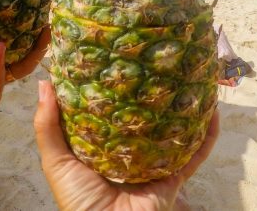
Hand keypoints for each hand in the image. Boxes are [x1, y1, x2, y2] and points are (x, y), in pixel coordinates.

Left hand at [34, 81, 219, 210]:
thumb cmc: (78, 200)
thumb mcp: (57, 161)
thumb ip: (48, 125)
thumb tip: (44, 83)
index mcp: (102, 145)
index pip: (111, 110)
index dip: (114, 87)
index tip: (119, 59)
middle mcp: (129, 151)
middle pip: (145, 117)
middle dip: (154, 94)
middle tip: (161, 63)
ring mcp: (153, 163)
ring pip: (174, 131)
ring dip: (185, 108)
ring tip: (191, 79)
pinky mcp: (173, 177)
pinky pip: (194, 154)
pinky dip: (207, 135)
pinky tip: (213, 111)